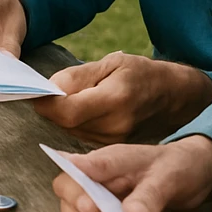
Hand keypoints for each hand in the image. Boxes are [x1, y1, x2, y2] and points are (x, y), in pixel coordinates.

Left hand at [33, 52, 211, 143]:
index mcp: (115, 99)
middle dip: (51, 107)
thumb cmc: (142, 73)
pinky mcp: (113, 149)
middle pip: (64, 123)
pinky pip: (81, 136)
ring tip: (72, 98)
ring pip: (70, 131)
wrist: (176, 98)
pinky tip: (84, 110)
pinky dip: (75, 123)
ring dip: (62, 116)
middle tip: (48, 92)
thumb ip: (77, 76)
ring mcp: (115, 142)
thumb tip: (48, 89)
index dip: (45, 102)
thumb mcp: (112, 63)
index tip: (35, 91)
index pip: (66, 111)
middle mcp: (115, 126)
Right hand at [52, 137, 211, 211]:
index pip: (72, 175)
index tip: (90, 209)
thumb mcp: (166, 176)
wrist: (185, 180)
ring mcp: (91, 207)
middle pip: (68, 207)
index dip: (77, 194)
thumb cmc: (172, 169)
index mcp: (100, 162)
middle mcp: (88, 184)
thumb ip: (148, 194)